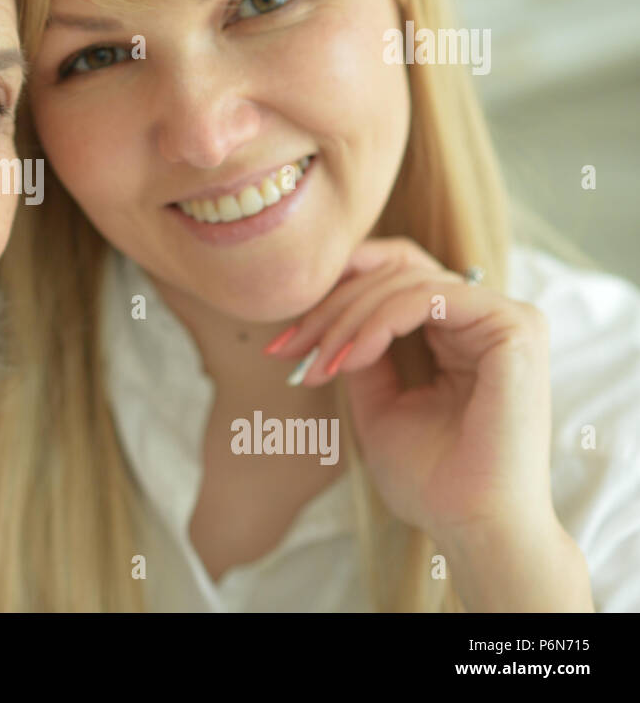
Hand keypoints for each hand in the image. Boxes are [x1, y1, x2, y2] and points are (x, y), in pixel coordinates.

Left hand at [265, 237, 556, 545]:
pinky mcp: (515, 328)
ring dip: (346, 319)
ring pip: (405, 280)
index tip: (283, 343)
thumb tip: (324, 316)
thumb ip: (360, 352)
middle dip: (330, 306)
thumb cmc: (430, 480)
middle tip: (288, 348)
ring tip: (318, 363)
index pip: (394, 280)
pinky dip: (378, 322)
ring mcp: (507, 319)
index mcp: (462, 333)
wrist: (471, 527)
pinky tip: (349, 358)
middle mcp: (488, 318)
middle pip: (395, 271)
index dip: (334, 298)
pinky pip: (428, 297)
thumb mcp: (377, 403)